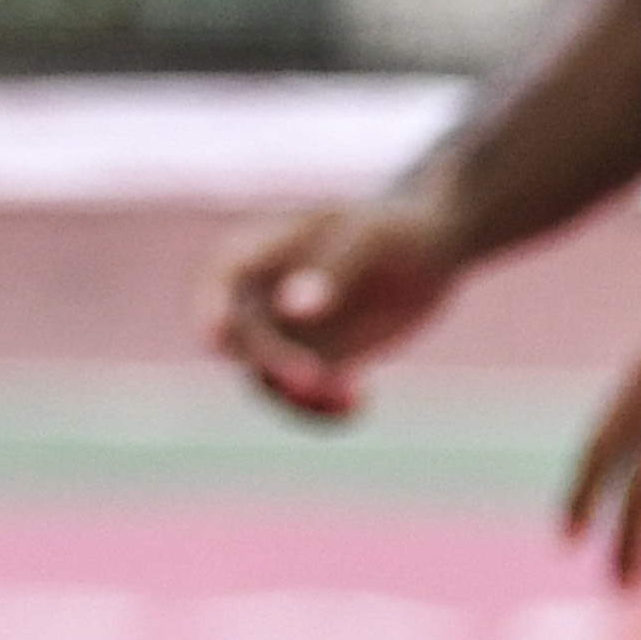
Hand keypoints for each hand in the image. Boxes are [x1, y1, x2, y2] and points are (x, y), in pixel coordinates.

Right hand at [203, 191, 462, 421]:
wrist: (431, 250)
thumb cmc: (396, 229)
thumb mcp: (371, 240)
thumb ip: (332, 271)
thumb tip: (291, 310)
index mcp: (262, 249)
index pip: (220, 278)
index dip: (209, 305)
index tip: (220, 334)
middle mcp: (261, 295)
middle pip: (234, 338)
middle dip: (268, 362)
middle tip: (317, 376)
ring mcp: (281, 332)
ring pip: (261, 378)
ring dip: (296, 397)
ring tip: (351, 395)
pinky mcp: (309, 362)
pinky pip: (295, 398)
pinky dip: (319, 410)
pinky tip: (360, 401)